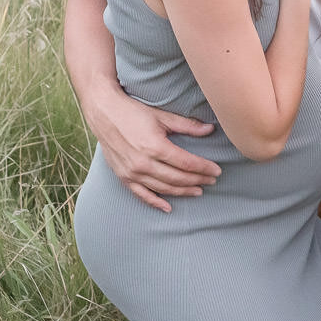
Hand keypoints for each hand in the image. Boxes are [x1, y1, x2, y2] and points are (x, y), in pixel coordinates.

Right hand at [85, 82, 220, 212]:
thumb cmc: (133, 112)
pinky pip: (142, 195)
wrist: (104, 113)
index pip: (187, 163)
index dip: (204, 168)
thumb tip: (211, 129)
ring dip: (182, 192)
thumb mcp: (162, 116)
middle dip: (198, 181)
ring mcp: (132, 172)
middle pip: (178, 178)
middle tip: (212, 181)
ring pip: (163, 188)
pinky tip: (168, 208)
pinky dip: (155, 203)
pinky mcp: (123, 177)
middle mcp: (144, 163)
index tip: (217, 171)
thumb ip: (187, 126)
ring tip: (198, 191)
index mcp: (156, 146)